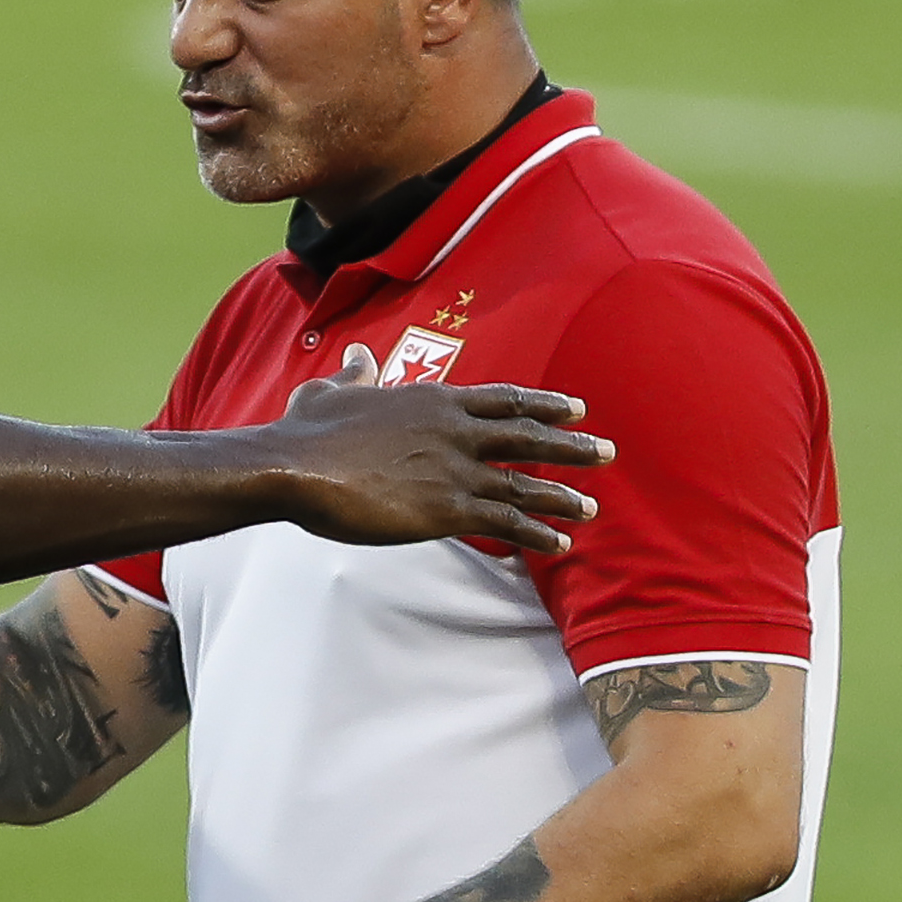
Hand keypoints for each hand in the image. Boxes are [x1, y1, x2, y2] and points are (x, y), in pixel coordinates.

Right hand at [264, 373, 610, 554]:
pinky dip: (537, 533)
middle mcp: (457, 431)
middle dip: (572, 445)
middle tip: (607, 452)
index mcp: (435, 401)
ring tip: (591, 507)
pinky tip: (559, 544)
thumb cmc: (308, 432)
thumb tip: (358, 357)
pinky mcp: (447, 510)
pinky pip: (506, 524)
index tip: (577, 407)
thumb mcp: (332, 391)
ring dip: (562, 496)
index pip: (505, 400)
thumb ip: (356, 375)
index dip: (545, 404)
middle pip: (529, 436)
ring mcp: (456, 471)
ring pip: (525, 482)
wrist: (293, 466)